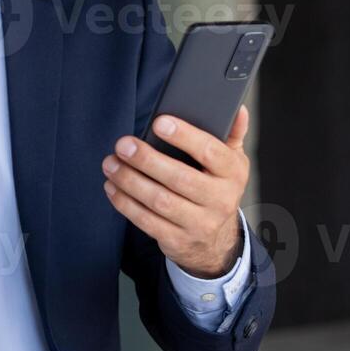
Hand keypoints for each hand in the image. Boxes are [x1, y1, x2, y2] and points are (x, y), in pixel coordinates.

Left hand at [101, 106, 250, 278]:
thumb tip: (238, 109)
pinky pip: (146, 221)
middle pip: (180, 178)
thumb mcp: (232, 162)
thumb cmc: (217, 188)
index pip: (211, 151)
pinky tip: (112, 186)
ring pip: (160, 201)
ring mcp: (199, 224)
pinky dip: (125, 203)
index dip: (185, 136)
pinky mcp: (177, 241)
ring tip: (110, 163)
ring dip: (130, 181)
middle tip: (123, 144)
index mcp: (233, 173)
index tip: (159, 122)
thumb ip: (232, 133)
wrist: (216, 241)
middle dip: (147, 160)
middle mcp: (220, 200)